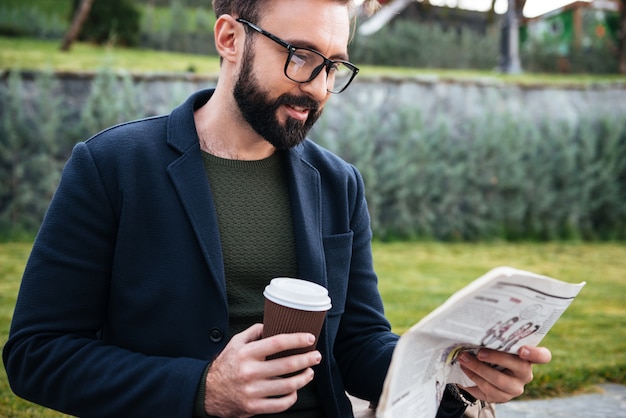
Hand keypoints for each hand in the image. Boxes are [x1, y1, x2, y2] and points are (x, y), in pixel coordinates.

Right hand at [203, 323, 321, 417]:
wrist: (207, 391)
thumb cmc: (226, 364)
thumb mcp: (235, 343)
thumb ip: (254, 332)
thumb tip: (272, 323)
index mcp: (246, 353)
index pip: (277, 343)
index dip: (297, 339)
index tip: (310, 338)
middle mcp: (250, 372)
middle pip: (287, 365)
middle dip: (307, 359)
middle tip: (316, 356)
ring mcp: (252, 391)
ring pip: (288, 386)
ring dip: (304, 378)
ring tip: (310, 372)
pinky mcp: (253, 407)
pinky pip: (280, 404)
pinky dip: (292, 397)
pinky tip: (295, 390)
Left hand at [456, 345, 551, 403]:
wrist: (487, 375)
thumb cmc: (494, 353)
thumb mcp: (497, 346)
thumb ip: (496, 339)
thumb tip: (479, 328)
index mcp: (529, 358)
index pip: (543, 356)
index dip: (535, 354)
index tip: (522, 350)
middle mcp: (525, 374)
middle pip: (517, 367)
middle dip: (496, 358)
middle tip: (479, 353)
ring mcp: (514, 388)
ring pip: (498, 381)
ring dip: (477, 369)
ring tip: (463, 359)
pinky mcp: (501, 398)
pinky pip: (486, 390)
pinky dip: (472, 379)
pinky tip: (463, 370)